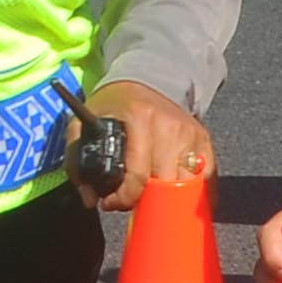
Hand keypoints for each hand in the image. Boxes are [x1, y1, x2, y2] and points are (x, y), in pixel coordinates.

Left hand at [78, 78, 207, 211]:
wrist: (144, 80)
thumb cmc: (115, 106)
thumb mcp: (86, 123)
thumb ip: (76, 160)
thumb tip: (90, 198)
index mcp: (140, 119)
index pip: (138, 174)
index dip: (123, 198)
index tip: (111, 203)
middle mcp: (169, 126)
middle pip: (164, 184)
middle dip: (145, 202)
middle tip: (131, 203)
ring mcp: (190, 133)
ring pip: (186, 185)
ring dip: (169, 200)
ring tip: (151, 199)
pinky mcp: (203, 139)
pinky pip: (205, 177)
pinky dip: (194, 192)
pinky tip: (178, 198)